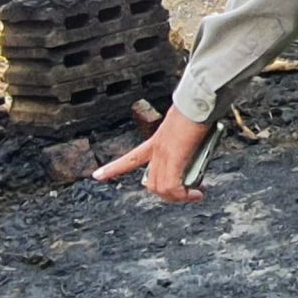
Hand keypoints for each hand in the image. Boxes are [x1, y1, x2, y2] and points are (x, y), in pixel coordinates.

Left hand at [93, 105, 212, 203]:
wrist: (197, 100)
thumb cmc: (197, 109)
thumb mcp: (187, 128)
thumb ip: (188, 142)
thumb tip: (199, 154)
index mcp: (157, 140)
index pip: (130, 158)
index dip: (113, 169)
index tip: (97, 175)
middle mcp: (156, 148)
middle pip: (151, 182)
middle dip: (168, 193)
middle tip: (186, 192)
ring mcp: (163, 154)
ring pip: (160, 188)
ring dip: (177, 196)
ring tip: (194, 193)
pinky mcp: (174, 157)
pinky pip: (174, 187)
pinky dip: (185, 195)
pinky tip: (198, 193)